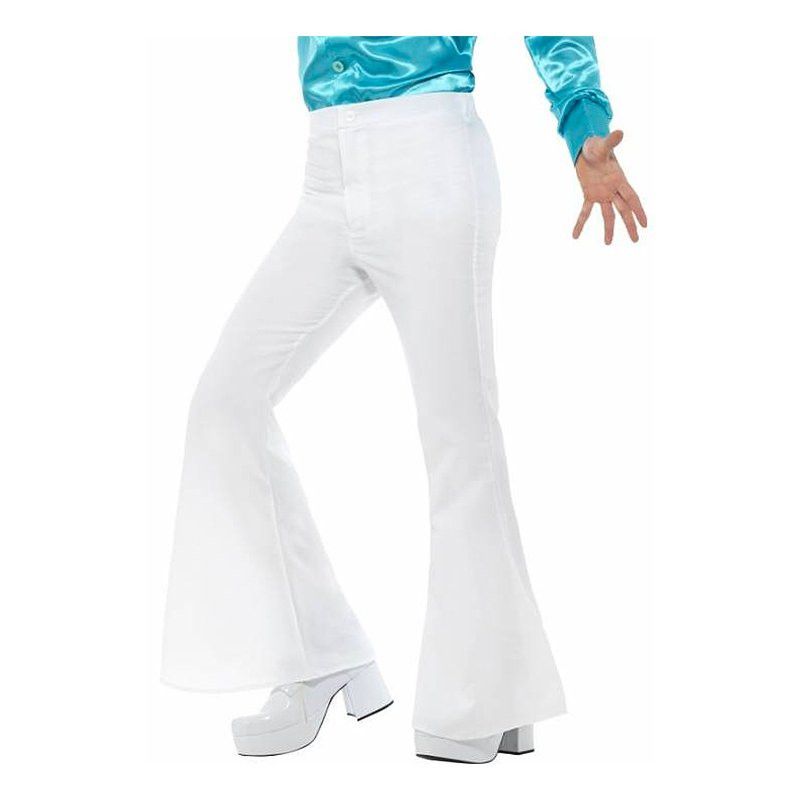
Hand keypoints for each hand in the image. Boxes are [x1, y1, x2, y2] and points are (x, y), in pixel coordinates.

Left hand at [573, 130, 646, 244]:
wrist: (588, 148)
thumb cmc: (597, 146)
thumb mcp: (602, 145)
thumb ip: (611, 142)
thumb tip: (620, 132)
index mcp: (620, 180)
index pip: (632, 198)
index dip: (639, 211)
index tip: (646, 224)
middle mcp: (613, 189)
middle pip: (624, 210)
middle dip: (630, 225)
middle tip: (636, 240)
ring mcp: (602, 193)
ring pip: (608, 214)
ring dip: (609, 228)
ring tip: (608, 243)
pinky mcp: (590, 194)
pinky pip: (585, 211)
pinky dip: (580, 223)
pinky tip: (575, 235)